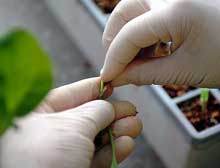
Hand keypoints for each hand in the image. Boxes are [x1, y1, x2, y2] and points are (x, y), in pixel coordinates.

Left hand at [0, 77, 141, 167]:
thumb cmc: (41, 158)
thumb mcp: (73, 125)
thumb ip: (96, 111)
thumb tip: (109, 107)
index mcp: (41, 112)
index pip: (74, 93)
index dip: (96, 88)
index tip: (113, 85)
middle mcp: (51, 131)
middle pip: (89, 116)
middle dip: (113, 113)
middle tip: (131, 110)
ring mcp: (64, 152)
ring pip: (96, 137)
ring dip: (118, 131)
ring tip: (134, 126)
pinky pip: (97, 157)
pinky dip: (114, 150)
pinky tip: (126, 143)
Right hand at [101, 0, 219, 87]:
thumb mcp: (184, 71)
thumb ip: (144, 74)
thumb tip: (117, 77)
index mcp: (176, 9)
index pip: (128, 35)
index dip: (113, 60)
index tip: (106, 77)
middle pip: (123, 13)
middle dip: (115, 43)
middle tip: (119, 67)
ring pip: (132, 10)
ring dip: (127, 38)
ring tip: (137, 62)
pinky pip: (146, 11)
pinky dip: (141, 32)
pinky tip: (150, 50)